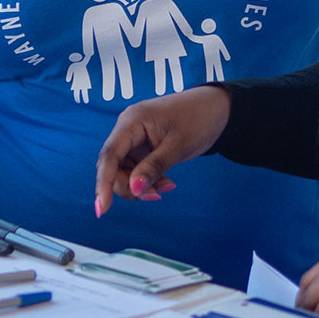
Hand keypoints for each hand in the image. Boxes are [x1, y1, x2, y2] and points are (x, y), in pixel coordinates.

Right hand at [94, 86, 230, 216]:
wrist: (215, 108)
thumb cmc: (199, 119)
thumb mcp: (179, 145)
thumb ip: (154, 167)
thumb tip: (134, 189)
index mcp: (132, 121)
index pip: (109, 155)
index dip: (103, 183)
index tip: (102, 209)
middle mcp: (127, 128)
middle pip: (113, 166)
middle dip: (130, 186)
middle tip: (156, 196)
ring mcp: (134, 139)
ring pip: (123, 171)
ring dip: (140, 186)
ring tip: (167, 187)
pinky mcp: (142, 147)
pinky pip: (136, 170)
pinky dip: (148, 180)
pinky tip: (167, 183)